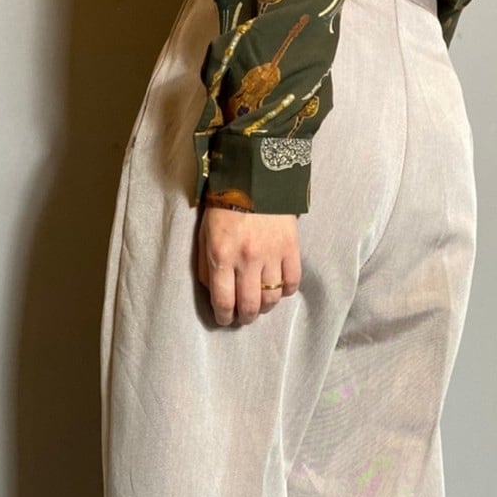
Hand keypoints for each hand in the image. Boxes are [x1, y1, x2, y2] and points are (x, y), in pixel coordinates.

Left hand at [197, 203, 300, 325]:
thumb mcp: (204, 235)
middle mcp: (247, 259)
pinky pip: (292, 282)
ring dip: (264, 307)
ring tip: (260, 304)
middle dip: (245, 317)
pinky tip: (278, 288)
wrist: (255, 177)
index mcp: (222, 256)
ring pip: (271, 298)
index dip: (224, 317)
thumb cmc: (224, 206)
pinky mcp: (291, 248)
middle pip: (249, 305)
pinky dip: (285, 291)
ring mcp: (271, 255)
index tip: (224, 319)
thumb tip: (214, 292)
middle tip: (243, 317)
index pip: (223, 301)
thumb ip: (206, 266)